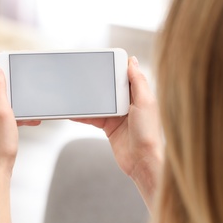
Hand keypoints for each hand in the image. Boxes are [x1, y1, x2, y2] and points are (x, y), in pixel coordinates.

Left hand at [0, 64, 18, 173]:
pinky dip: (16, 114)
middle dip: (12, 85)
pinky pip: (4, 113)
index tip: (14, 66)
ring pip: (2, 100)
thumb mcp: (2, 112)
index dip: (0, 65)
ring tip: (29, 113)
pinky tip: (26, 122)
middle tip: (25, 91)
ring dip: (16, 102)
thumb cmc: (0, 143)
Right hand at [73, 56, 162, 177]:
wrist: (142, 162)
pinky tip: (73, 112)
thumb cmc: (149, 133)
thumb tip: (132, 60)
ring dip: (87, 100)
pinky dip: (83, 115)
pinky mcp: (109, 127)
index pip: (124, 76)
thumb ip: (138, 81)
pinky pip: (93, 117)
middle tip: (82, 77)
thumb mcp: (145, 102)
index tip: (101, 60)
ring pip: (99, 103)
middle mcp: (128, 104)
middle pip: (109, 88)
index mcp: (139, 95)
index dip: (114, 68)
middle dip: (96, 83)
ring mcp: (117, 116)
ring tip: (74, 93)